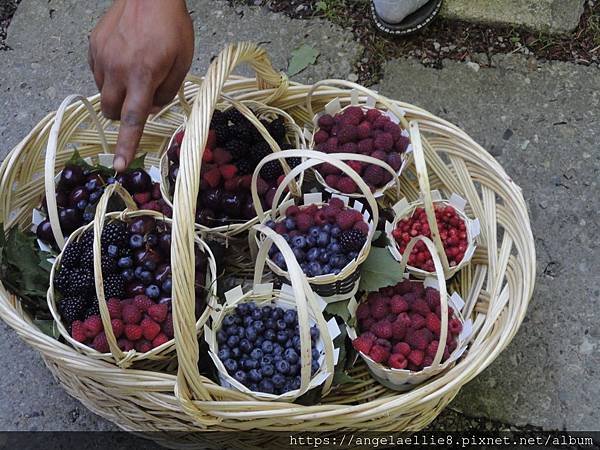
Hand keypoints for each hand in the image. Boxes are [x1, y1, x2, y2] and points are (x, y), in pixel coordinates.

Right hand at [89, 0, 193, 171]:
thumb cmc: (172, 27)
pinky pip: (97, 73)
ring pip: (104, 93)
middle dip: (124, 115)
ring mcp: (102, 56)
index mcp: (143, 75)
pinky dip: (109, 75)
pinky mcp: (93, 46)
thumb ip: (167, 92)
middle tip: (138, 101)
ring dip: (118, 93)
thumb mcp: (182, 63)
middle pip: (112, 112)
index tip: (118, 165)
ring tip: (135, 70)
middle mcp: (118, 68)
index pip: (132, 119)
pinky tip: (124, 58)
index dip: (126, 144)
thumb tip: (152, 109)